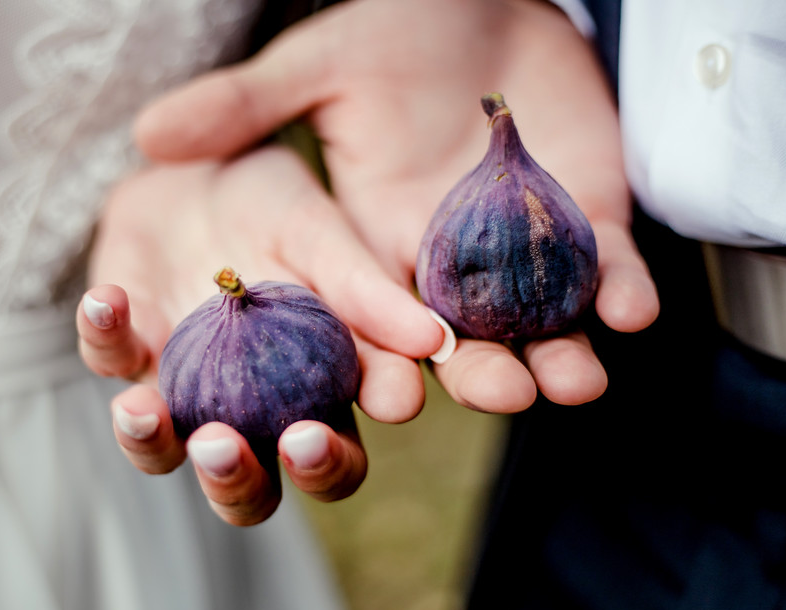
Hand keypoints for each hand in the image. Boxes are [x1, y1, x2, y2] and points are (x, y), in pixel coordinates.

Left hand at [77, 145, 444, 525]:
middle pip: (248, 489)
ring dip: (151, 443)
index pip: (330, 460)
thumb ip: (365, 289)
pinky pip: (108, 359)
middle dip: (237, 482)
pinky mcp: (126, 347)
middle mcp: (248, 406)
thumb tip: (432, 341)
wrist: (204, 162)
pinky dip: (104, 333)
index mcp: (310, 393)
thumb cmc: (278, 203)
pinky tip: (110, 299)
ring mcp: (183, 384)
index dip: (331, 464)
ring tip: (145, 409)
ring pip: (165, 453)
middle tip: (228, 445)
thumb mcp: (321, 233)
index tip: (314, 435)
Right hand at [133, 0, 659, 411]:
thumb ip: (248, 105)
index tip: (395, 388)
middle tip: (503, 396)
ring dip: (562, 354)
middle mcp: (450, 260)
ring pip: (541, 321)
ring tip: (573, 382)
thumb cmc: (400, 27)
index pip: (375, 310)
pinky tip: (635, 310)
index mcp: (381, 239)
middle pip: (463, 335)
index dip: (383, 347)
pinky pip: (611, 268)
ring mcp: (524, 248)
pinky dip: (626, 289)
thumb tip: (150, 135)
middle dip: (482, 371)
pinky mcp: (588, 222)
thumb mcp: (322, 63)